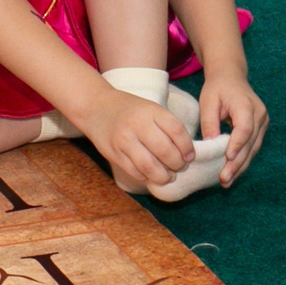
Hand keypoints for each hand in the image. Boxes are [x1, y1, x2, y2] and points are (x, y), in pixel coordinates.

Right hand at [77, 86, 195, 191]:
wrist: (96, 107)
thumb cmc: (130, 110)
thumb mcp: (150, 109)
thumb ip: (166, 126)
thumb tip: (186, 153)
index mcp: (151, 111)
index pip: (177, 131)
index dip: (187, 147)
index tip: (189, 155)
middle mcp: (137, 124)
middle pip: (165, 151)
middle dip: (178, 164)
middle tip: (179, 167)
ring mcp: (124, 140)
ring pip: (150, 166)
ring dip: (164, 176)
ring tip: (168, 176)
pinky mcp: (114, 154)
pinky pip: (135, 172)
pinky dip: (146, 177)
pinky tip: (150, 174)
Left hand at [198, 75, 269, 186]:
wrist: (231, 77)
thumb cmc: (218, 88)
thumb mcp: (208, 101)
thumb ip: (210, 121)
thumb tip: (210, 144)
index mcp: (247, 105)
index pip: (245, 128)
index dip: (237, 144)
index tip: (227, 158)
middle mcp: (260, 115)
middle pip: (250, 143)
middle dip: (237, 163)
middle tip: (224, 179)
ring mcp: (263, 123)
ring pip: (253, 149)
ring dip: (240, 166)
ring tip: (226, 181)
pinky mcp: (260, 129)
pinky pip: (252, 147)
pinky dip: (243, 160)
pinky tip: (232, 172)